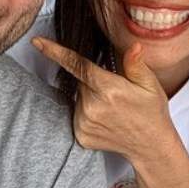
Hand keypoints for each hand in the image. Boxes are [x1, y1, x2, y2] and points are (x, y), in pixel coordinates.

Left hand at [32, 37, 173, 163]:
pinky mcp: (81, 135)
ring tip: (112, 109)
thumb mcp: (150, 85)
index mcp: (109, 89)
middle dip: (93, 82)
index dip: (56, 52)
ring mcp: (84, 123)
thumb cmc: (151, 112)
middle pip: (80, 82)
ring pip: (78, 99)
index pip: (77, 65)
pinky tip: (106, 120)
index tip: (37, 42)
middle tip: (114, 92)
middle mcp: (92, 107)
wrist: (150, 145)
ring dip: (90, 98)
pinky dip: (87, 113)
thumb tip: (133, 46)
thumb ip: (136, 65)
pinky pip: (77, 115)